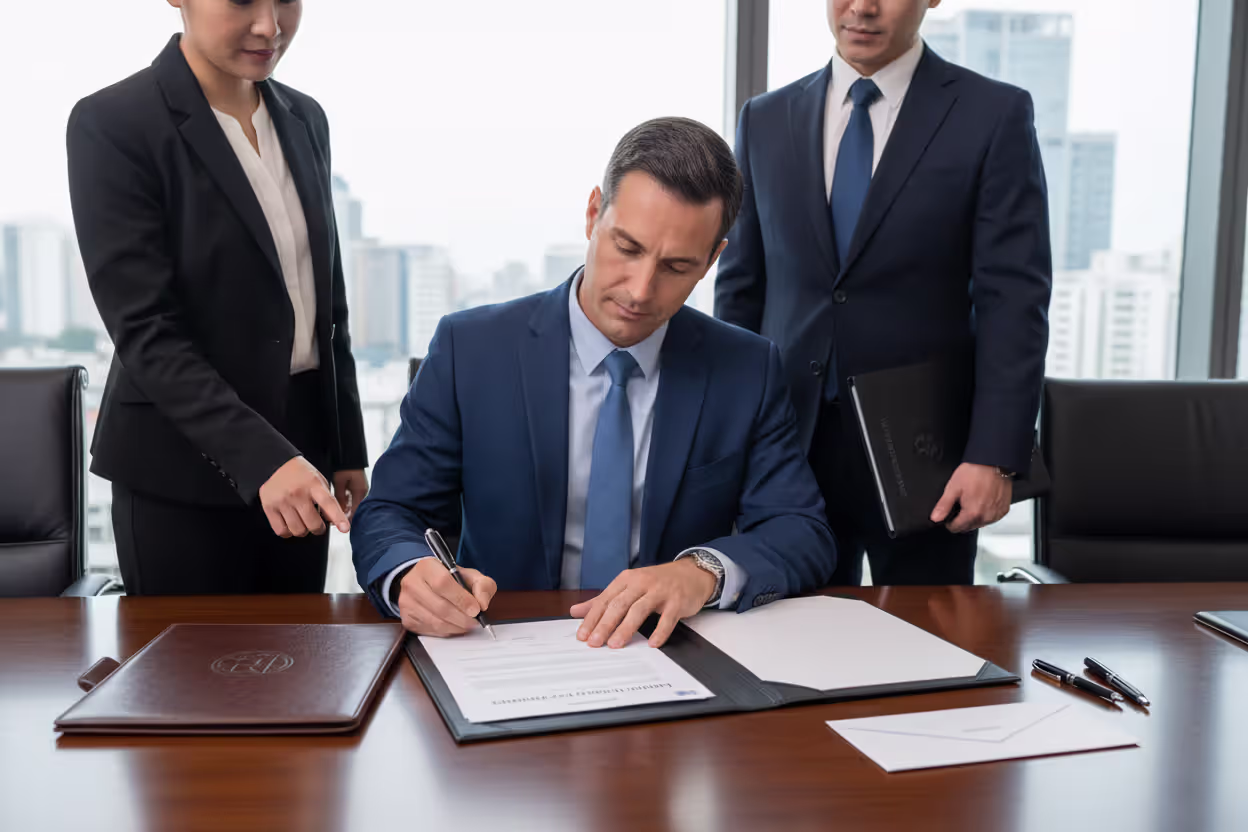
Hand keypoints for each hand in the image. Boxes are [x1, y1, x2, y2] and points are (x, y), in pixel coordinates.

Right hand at [258, 456, 349, 537]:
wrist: (274, 463)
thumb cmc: (299, 473)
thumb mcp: (318, 480)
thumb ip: (327, 499)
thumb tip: (332, 521)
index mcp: (313, 484)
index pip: (328, 503)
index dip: (338, 517)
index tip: (345, 528)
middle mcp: (297, 493)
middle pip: (312, 523)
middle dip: (318, 528)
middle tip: (317, 524)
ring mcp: (282, 501)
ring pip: (298, 530)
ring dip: (303, 531)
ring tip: (302, 522)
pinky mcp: (269, 507)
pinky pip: (281, 531)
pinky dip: (288, 532)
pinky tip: (290, 524)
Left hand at [332, 470, 368, 519]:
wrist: (349, 456)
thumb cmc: (344, 467)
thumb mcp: (339, 483)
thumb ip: (339, 498)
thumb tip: (337, 512)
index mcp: (360, 492)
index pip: (355, 511)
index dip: (347, 519)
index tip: (339, 524)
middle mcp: (363, 493)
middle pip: (356, 510)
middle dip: (346, 516)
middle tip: (336, 520)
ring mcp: (361, 491)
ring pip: (354, 506)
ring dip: (346, 510)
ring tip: (336, 513)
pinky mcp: (359, 488)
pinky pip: (353, 500)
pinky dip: (347, 504)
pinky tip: (340, 505)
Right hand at [396, 557, 496, 636]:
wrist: (426, 584)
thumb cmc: (449, 579)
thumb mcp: (469, 575)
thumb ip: (482, 585)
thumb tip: (483, 603)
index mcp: (427, 567)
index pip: (443, 583)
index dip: (461, 599)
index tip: (476, 609)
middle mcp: (412, 583)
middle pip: (439, 606)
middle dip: (462, 617)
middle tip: (475, 621)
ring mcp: (406, 602)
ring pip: (434, 622)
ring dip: (456, 627)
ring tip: (467, 624)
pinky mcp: (406, 619)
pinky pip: (429, 630)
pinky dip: (446, 632)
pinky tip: (454, 626)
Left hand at [570, 560, 716, 649]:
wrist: (692, 573)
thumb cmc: (658, 582)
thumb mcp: (629, 586)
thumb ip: (603, 599)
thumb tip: (576, 611)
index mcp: (627, 579)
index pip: (605, 600)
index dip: (592, 618)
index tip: (582, 635)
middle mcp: (642, 583)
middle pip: (619, 604)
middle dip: (605, 624)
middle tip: (594, 642)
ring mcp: (660, 591)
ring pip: (639, 610)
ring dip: (626, 628)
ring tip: (615, 644)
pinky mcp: (677, 601)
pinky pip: (667, 619)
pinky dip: (659, 631)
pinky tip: (652, 643)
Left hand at [930, 462, 1011, 533]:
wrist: (993, 462)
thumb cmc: (975, 472)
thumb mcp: (953, 487)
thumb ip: (944, 505)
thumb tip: (935, 518)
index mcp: (972, 513)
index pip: (956, 528)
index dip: (949, 522)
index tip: (949, 514)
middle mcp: (986, 517)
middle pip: (968, 527)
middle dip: (961, 519)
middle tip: (961, 503)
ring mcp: (996, 514)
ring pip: (980, 524)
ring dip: (974, 517)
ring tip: (972, 501)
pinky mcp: (1003, 510)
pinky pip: (991, 518)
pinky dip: (985, 513)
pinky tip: (982, 502)